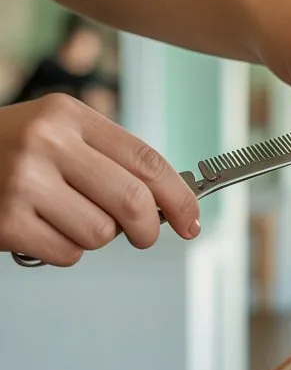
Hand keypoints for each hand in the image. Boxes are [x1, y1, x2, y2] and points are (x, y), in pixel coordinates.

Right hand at [0, 94, 199, 265]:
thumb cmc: (11, 153)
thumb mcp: (59, 135)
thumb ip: (111, 161)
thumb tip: (171, 206)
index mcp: (68, 115)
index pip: (147, 161)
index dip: (180, 197)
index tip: (192, 220)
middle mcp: (46, 142)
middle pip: (133, 202)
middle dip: (149, 229)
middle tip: (143, 235)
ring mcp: (23, 181)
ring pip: (101, 233)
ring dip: (95, 236)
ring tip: (65, 216)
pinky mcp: (7, 221)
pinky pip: (68, 253)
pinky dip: (63, 250)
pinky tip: (40, 227)